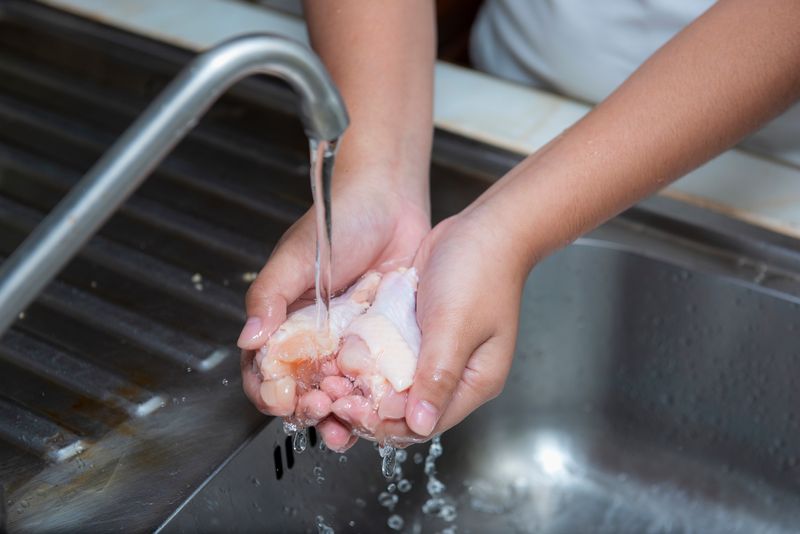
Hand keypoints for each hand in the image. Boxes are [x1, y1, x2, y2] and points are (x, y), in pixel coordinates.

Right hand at [238, 176, 428, 450]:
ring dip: (338, 413)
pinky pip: (371, 377)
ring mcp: (347, 340)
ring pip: (336, 390)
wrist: (391, 200)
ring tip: (347, 423)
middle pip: (300, 389)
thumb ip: (269, 296)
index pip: (264, 368)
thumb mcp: (296, 257)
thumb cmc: (339, 218)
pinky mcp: (379, 340)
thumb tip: (248, 338)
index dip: (269, 391)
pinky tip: (375, 407)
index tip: (282, 401)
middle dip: (305, 410)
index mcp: (283, 318)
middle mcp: (313, 335)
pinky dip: (369, 397)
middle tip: (321, 412)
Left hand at [335, 204, 530, 445]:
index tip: (352, 411)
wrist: (484, 226)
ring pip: (392, 383)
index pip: (424, 424)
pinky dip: (367, 359)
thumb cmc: (481, 272)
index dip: (386, 425)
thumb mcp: (455, 326)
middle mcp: (452, 373)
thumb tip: (420, 425)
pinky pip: (388, 355)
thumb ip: (437, 377)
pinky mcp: (417, 331)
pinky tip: (341, 355)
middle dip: (368, 407)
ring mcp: (433, 352)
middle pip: (404, 408)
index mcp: (472, 382)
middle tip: (333, 397)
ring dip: (362, 385)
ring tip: (331, 380)